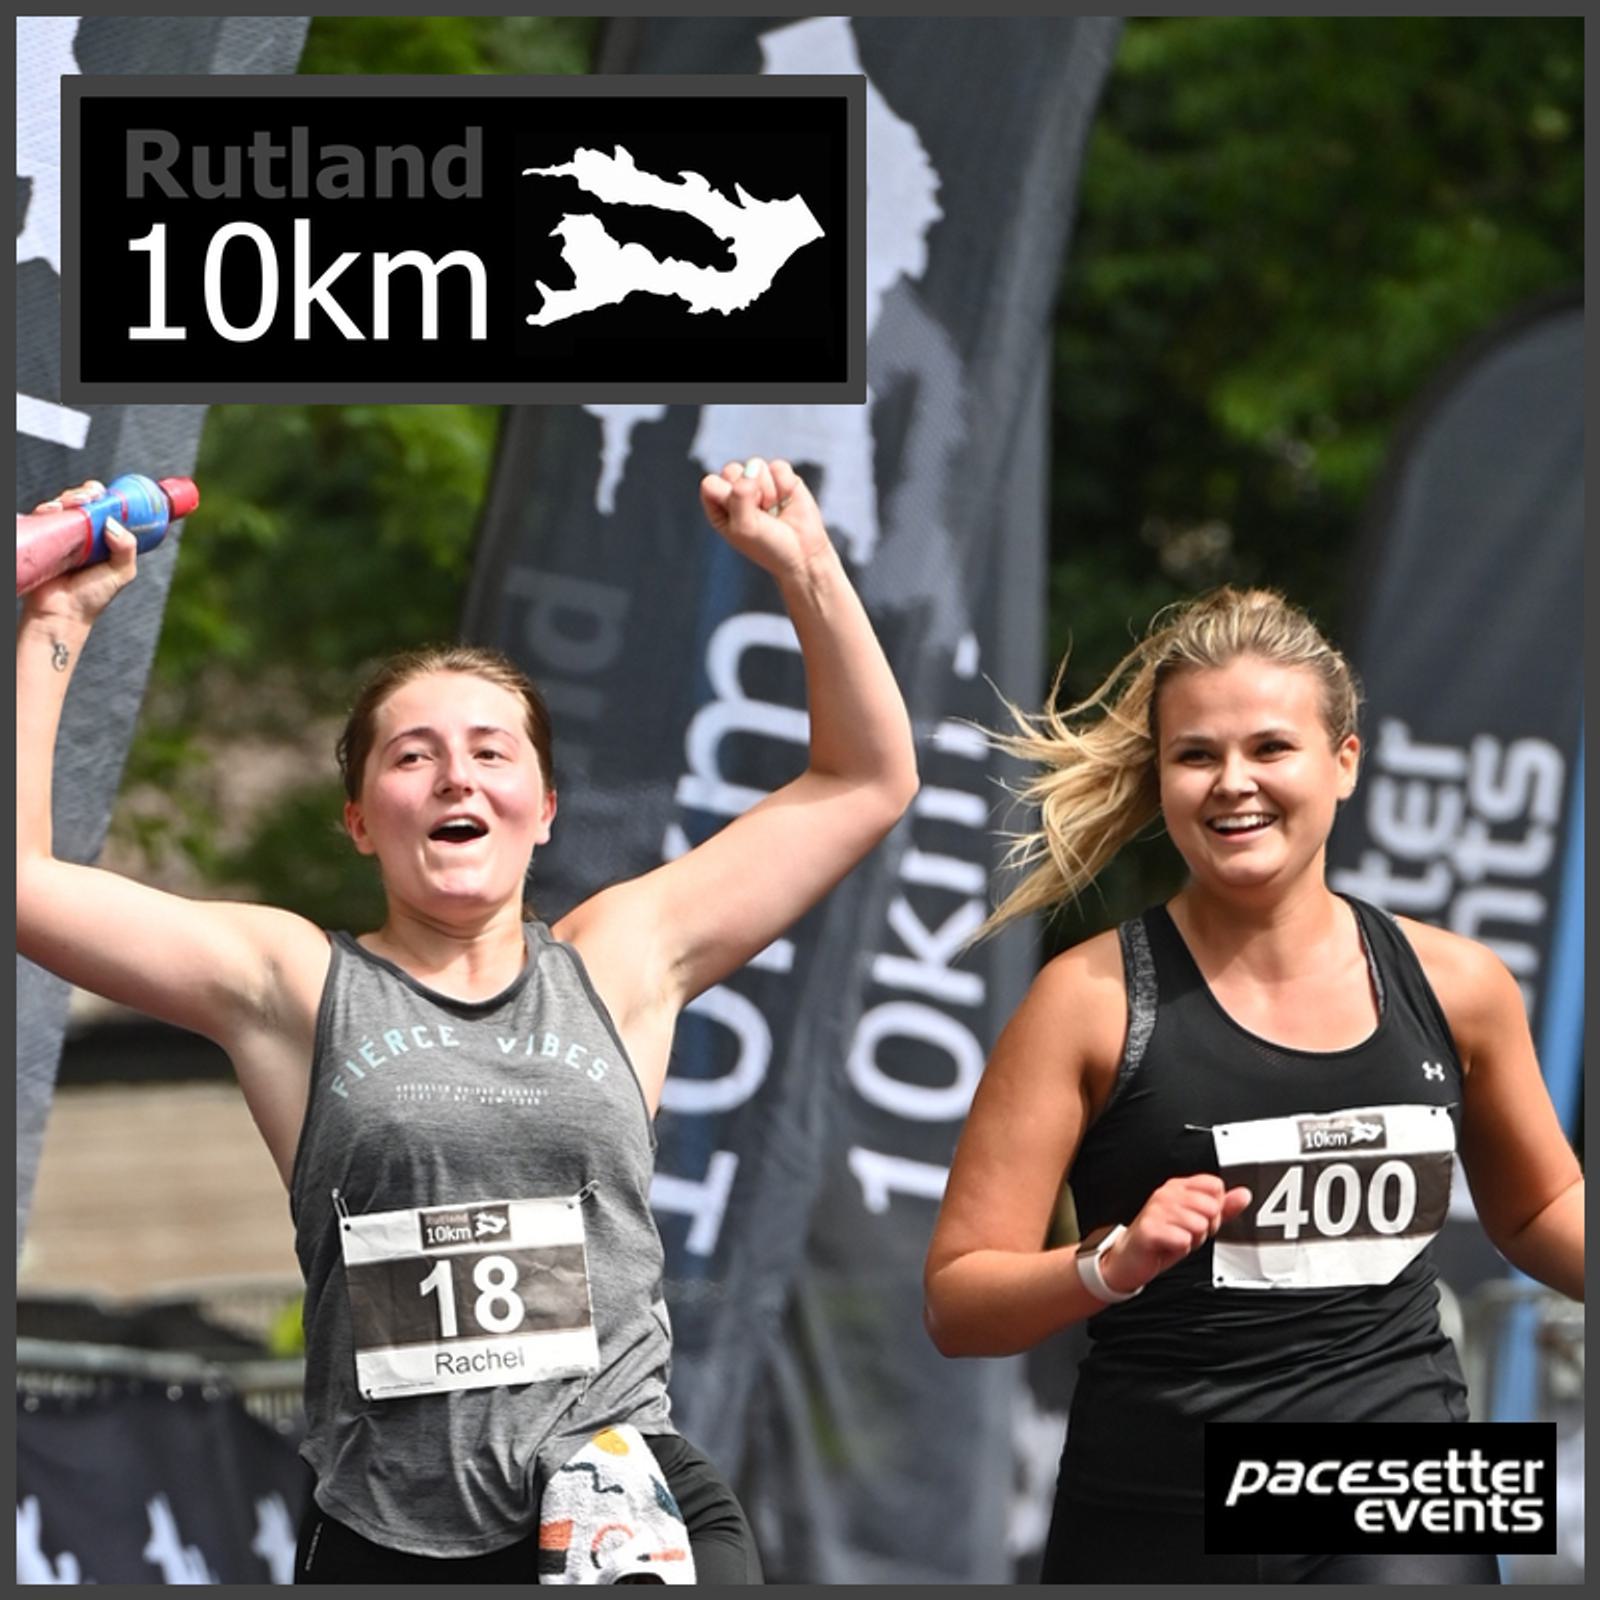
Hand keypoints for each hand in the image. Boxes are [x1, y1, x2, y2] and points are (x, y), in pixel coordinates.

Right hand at [21, 481, 137, 627]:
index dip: (104, 498)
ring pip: (63, 504)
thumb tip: (113, 522)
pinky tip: (54, 510)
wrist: (63, 613)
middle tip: (91, 497)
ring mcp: (60, 534)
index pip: (103, 508)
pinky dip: (48, 508)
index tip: (106, 495)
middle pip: (82, 501)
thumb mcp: (122, 573)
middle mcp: (81, 533)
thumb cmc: (93, 596)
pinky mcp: (42, 538)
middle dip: (86, 493)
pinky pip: (43, 516)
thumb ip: (127, 548)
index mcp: (102, 538)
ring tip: (76, 503)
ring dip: (70, 497)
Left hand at [698, 456, 832, 583]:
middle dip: (748, 491)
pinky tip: (786, 501)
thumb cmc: (767, 545)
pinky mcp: (781, 477)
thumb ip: (739, 496)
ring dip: (768, 491)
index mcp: (718, 505)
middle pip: (731, 469)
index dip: (727, 496)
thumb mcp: (744, 527)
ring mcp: (759, 481)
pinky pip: (779, 467)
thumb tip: (752, 468)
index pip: (711, 483)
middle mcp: (735, 490)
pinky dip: (785, 485)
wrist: (802, 553)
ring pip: (755, 465)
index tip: (741, 516)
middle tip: (760, 514)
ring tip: (773, 510)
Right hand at [1100, 1174, 1252, 1295]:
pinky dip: (1181, 1248)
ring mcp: (1156, 1210)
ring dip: (1193, 1239)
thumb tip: (1244, 1194)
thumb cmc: (1163, 1238)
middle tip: (1189, 1233)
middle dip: (1206, 1227)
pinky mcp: (1149, 1229)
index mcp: (1178, 1186)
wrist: (1130, 1258)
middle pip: (1211, 1206)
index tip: (1202, 1217)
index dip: (1216, 1207)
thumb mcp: (1197, 1222)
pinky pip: (1183, 1239)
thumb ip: (1223, 1207)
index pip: (1215, 1186)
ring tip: (1178, 1239)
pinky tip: (1169, 1246)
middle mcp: (1166, 1194)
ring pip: (1199, 1224)